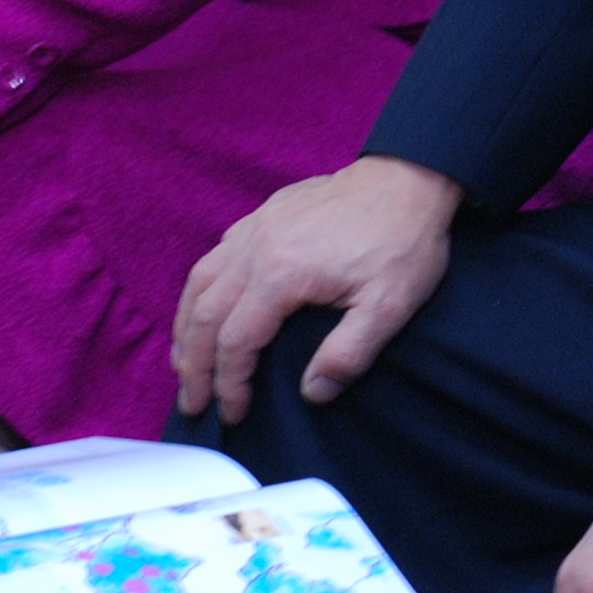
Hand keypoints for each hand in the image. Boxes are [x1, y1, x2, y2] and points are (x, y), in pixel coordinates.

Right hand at [170, 155, 461, 421]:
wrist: (409, 179)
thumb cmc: (403, 242)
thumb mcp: (390, 305)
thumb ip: (349, 353)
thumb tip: (313, 394)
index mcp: (282, 273)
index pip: (236, 341)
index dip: (229, 383)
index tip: (232, 414)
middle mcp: (256, 247)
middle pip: (204, 314)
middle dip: (194, 365)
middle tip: (194, 402)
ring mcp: (256, 226)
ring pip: (199, 282)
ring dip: (186, 328)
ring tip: (183, 365)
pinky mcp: (263, 215)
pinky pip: (215, 257)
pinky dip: (198, 291)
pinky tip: (203, 309)